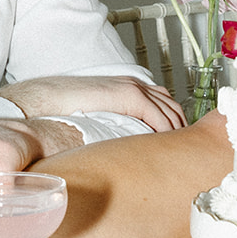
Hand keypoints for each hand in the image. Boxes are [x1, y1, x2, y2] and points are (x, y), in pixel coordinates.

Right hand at [0, 74, 186, 132]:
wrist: (49, 99)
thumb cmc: (68, 110)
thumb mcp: (99, 116)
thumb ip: (116, 124)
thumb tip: (124, 147)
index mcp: (129, 87)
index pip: (164, 102)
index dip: (176, 122)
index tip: (179, 141)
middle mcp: (135, 85)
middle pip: (173, 105)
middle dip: (183, 127)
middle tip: (187, 150)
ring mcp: (134, 88)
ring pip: (170, 110)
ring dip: (179, 131)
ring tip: (181, 152)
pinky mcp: (129, 96)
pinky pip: (158, 116)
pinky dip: (167, 130)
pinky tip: (167, 146)